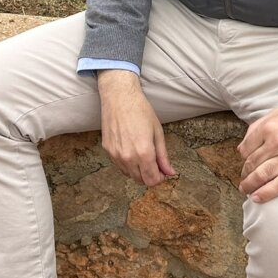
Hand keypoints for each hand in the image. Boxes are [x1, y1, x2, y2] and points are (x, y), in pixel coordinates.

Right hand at [98, 70, 176, 187]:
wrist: (119, 97)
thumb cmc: (140, 110)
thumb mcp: (157, 132)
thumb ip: (163, 156)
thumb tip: (170, 172)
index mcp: (144, 153)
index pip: (152, 180)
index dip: (160, 179)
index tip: (163, 172)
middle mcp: (128, 157)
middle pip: (140, 180)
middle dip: (150, 176)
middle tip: (155, 164)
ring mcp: (115, 155)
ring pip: (129, 174)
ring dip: (138, 171)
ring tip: (143, 155)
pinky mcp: (108, 150)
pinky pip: (119, 165)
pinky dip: (127, 164)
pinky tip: (132, 150)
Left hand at [238, 106, 277, 202]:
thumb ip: (259, 126)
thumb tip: (242, 146)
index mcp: (269, 127)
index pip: (246, 149)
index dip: (243, 160)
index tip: (245, 167)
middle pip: (253, 163)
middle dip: (246, 175)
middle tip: (244, 183)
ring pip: (264, 174)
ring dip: (251, 185)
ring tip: (247, 191)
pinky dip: (267, 192)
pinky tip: (258, 198)